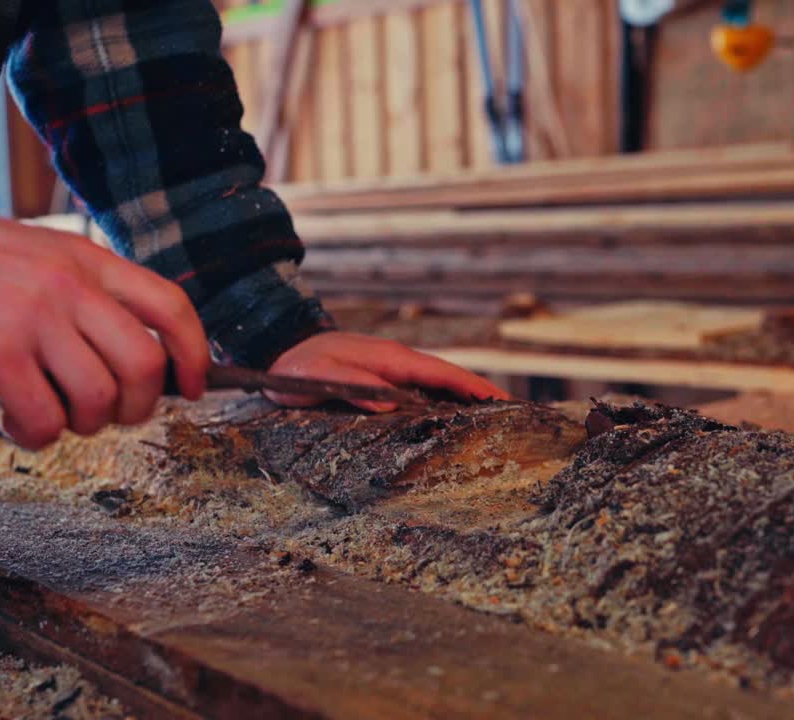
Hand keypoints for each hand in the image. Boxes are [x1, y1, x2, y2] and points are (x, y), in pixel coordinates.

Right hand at [0, 212, 209, 448]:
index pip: (171, 306)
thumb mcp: (41, 254)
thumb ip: (88, 291)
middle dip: (141, 404)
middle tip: (114, 412)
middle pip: (147, 363)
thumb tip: (136, 349)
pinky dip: (38, 435)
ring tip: (56, 413)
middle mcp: (71, 288)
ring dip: (87, 423)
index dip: (194, 354)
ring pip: (102, 397)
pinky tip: (16, 421)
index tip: (193, 385)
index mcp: (88, 260)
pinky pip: (45, 420)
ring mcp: (35, 321)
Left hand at [265, 331, 507, 411]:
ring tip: (494, 418)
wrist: (280, 349)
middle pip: (449, 378)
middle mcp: (397, 361)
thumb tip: (392, 405)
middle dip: (480, 393)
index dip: (472, 386)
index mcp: (390, 358)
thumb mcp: (321, 377)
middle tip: (513, 414)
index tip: (501, 400)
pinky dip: (444, 400)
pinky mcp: (384, 379)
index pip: (442, 372)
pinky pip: (421, 390)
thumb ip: (354, 386)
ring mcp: (392, 369)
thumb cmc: (298, 366)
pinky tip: (453, 417)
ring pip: (438, 384)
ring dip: (465, 398)